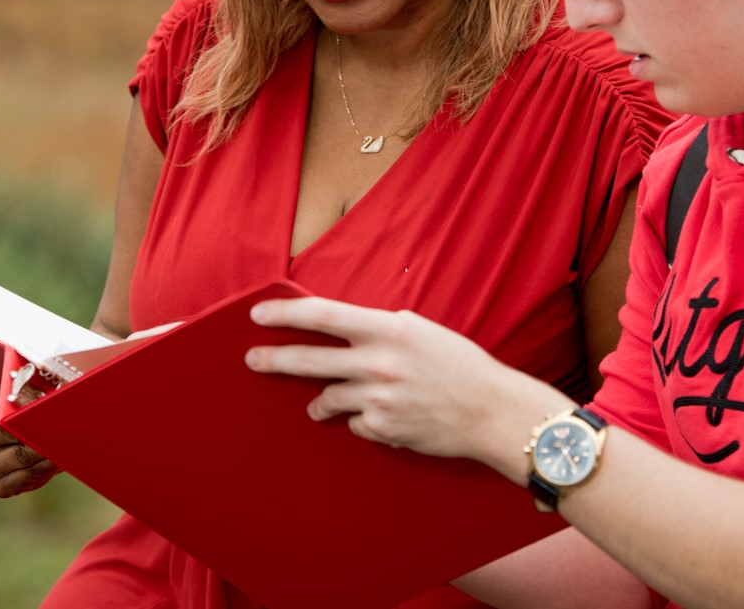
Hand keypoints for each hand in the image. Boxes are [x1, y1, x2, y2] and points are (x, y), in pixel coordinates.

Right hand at [0, 369, 60, 497]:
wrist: (18, 448)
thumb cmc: (14, 410)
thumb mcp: (7, 391)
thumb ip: (9, 379)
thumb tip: (28, 366)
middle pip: (6, 428)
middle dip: (34, 420)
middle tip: (60, 411)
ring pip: (22, 454)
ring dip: (46, 444)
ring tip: (68, 432)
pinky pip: (27, 476)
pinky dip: (46, 465)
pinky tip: (60, 455)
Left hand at [246, 297, 563, 470]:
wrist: (491, 410)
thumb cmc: (459, 365)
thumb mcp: (419, 332)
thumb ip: (379, 330)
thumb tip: (340, 329)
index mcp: (388, 329)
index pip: (322, 315)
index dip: (284, 314)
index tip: (257, 315)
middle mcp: (378, 362)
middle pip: (309, 359)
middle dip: (273, 359)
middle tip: (252, 359)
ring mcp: (379, 399)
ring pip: (327, 398)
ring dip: (320, 401)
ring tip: (318, 404)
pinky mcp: (383, 429)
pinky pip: (355, 424)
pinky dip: (362, 420)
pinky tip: (384, 416)